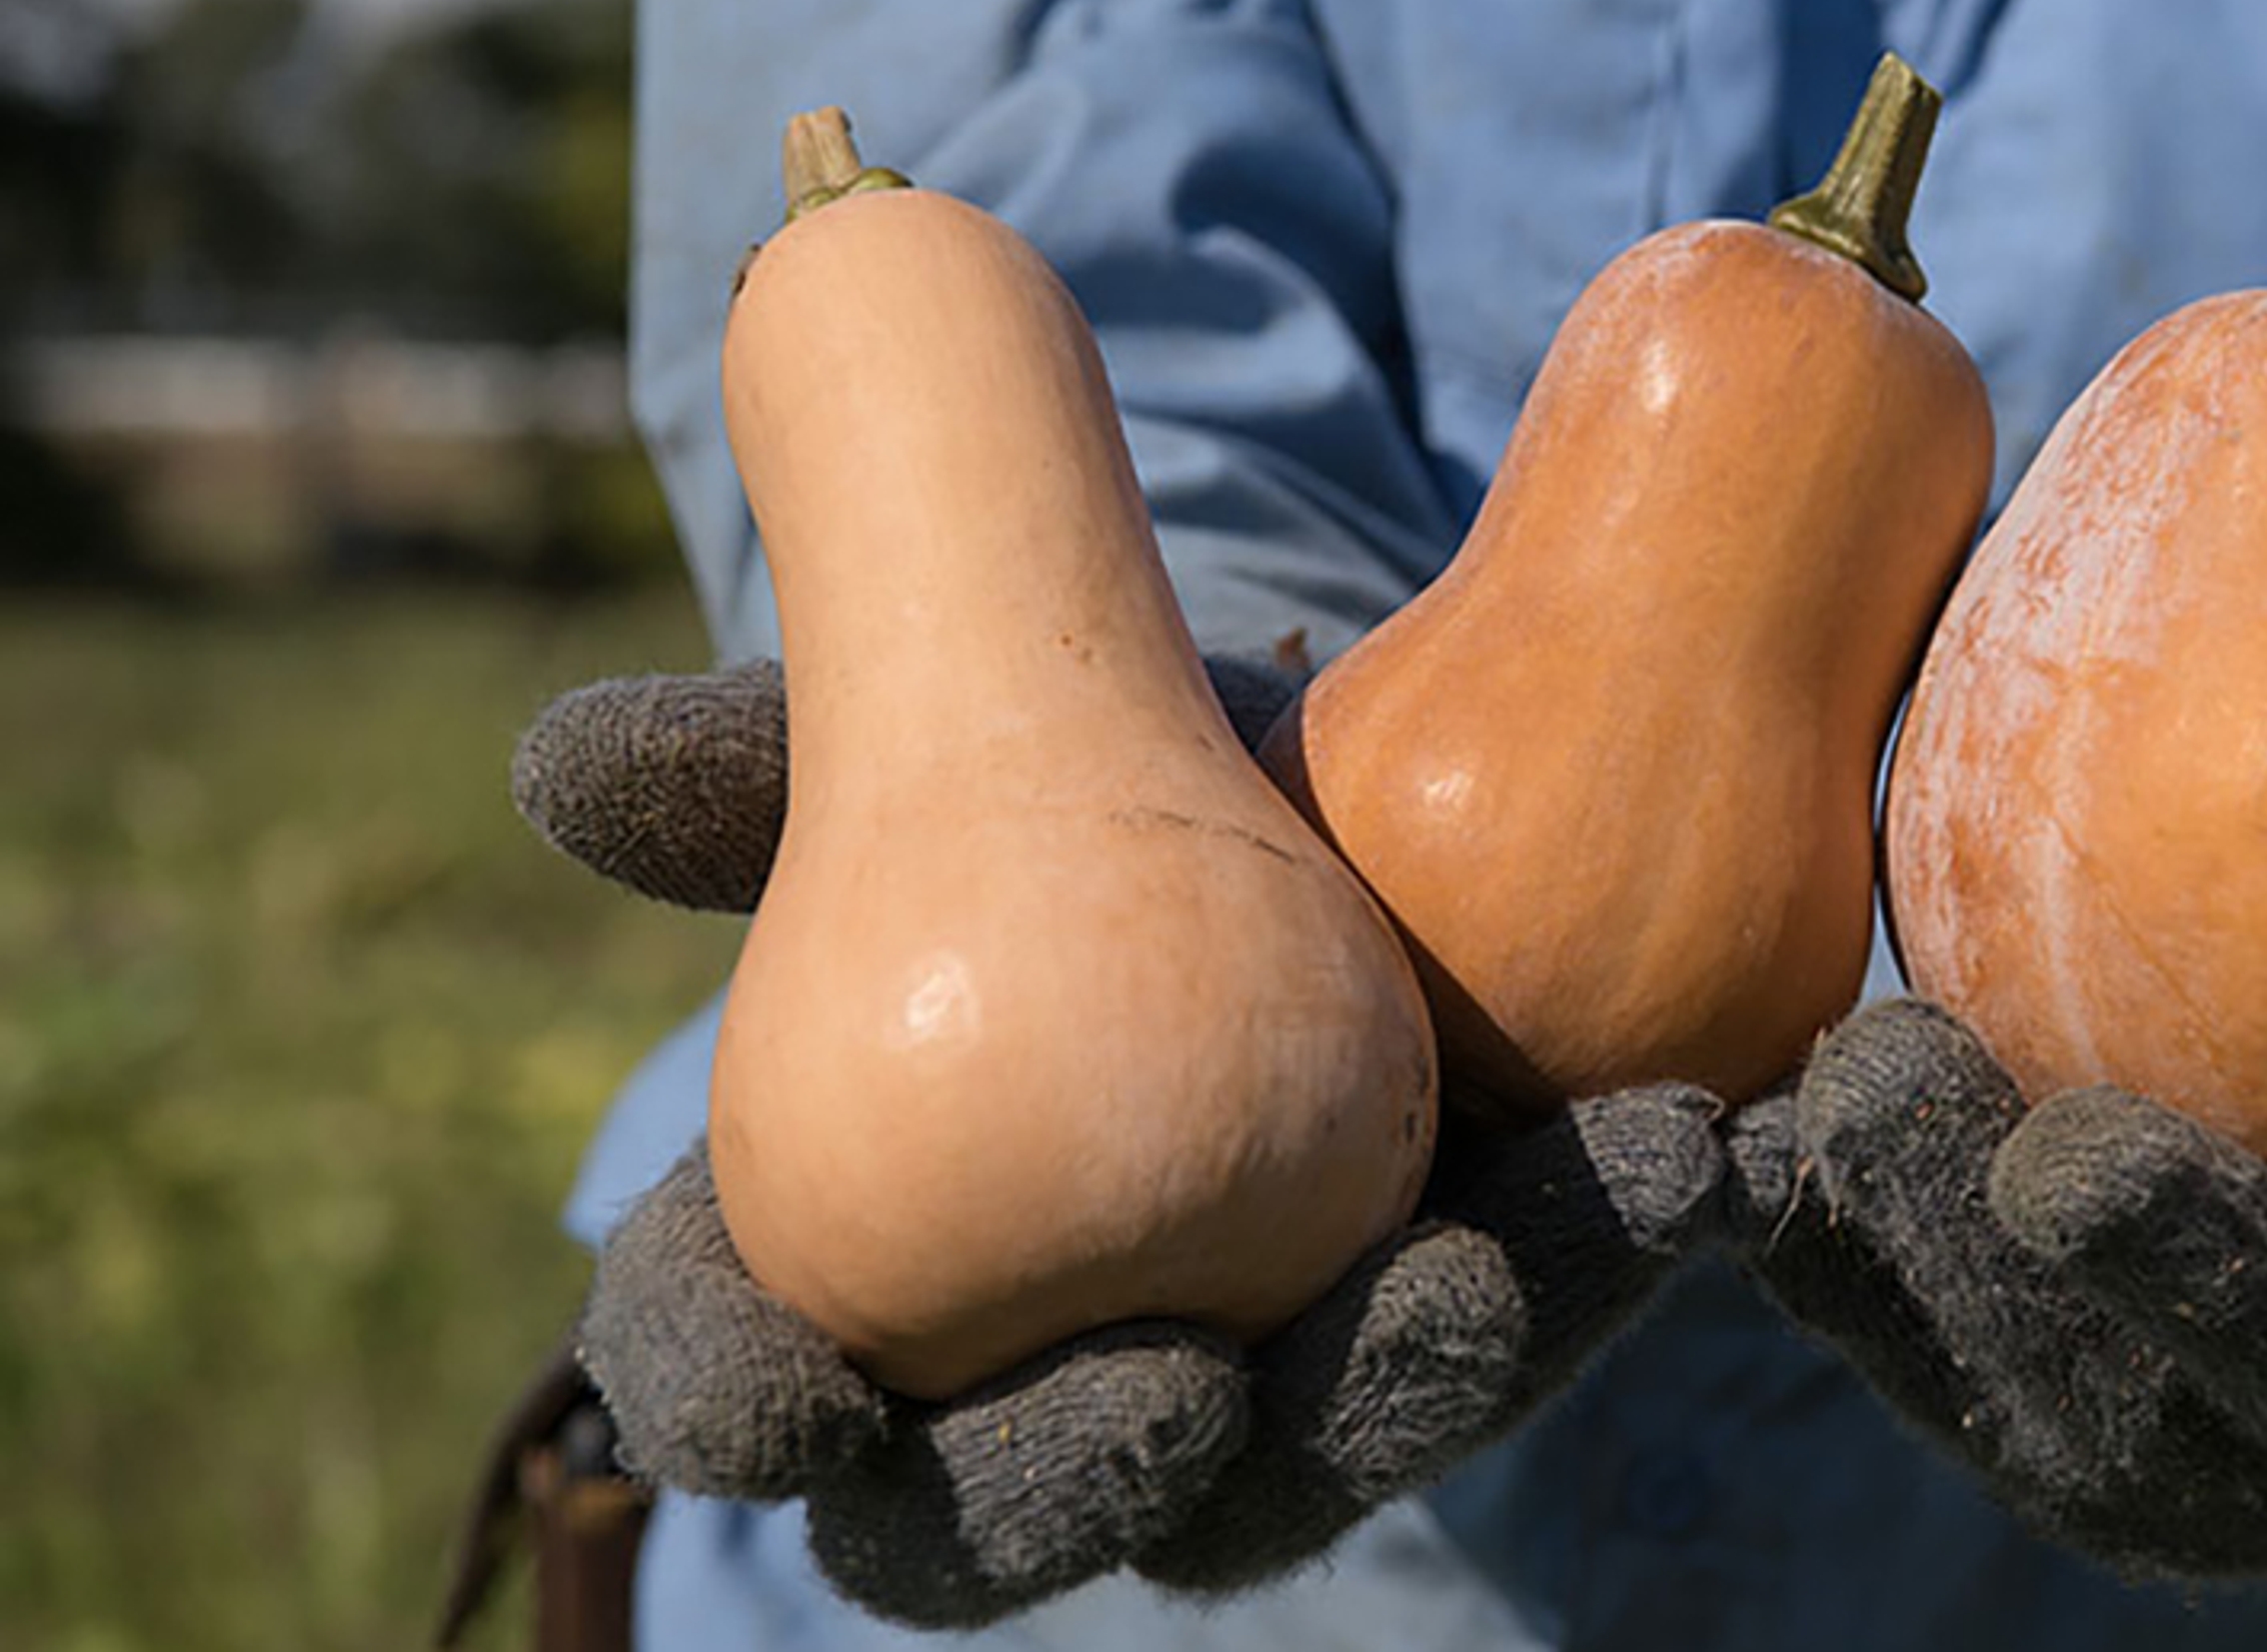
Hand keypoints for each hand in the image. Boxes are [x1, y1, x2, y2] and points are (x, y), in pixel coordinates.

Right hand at [513, 658, 1724, 1625]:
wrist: (1356, 790)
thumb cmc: (1083, 799)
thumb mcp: (956, 758)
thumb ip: (779, 766)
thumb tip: (570, 760)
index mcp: (852, 1279)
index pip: (741, 1382)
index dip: (743, 1405)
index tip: (797, 1392)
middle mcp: (1043, 1385)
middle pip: (1017, 1510)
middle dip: (1087, 1478)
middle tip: (1172, 1391)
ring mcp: (1269, 1393)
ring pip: (1310, 1455)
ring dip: (1395, 1384)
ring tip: (1471, 1284)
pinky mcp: (1471, 1335)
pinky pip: (1541, 1320)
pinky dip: (1608, 1247)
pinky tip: (1693, 1154)